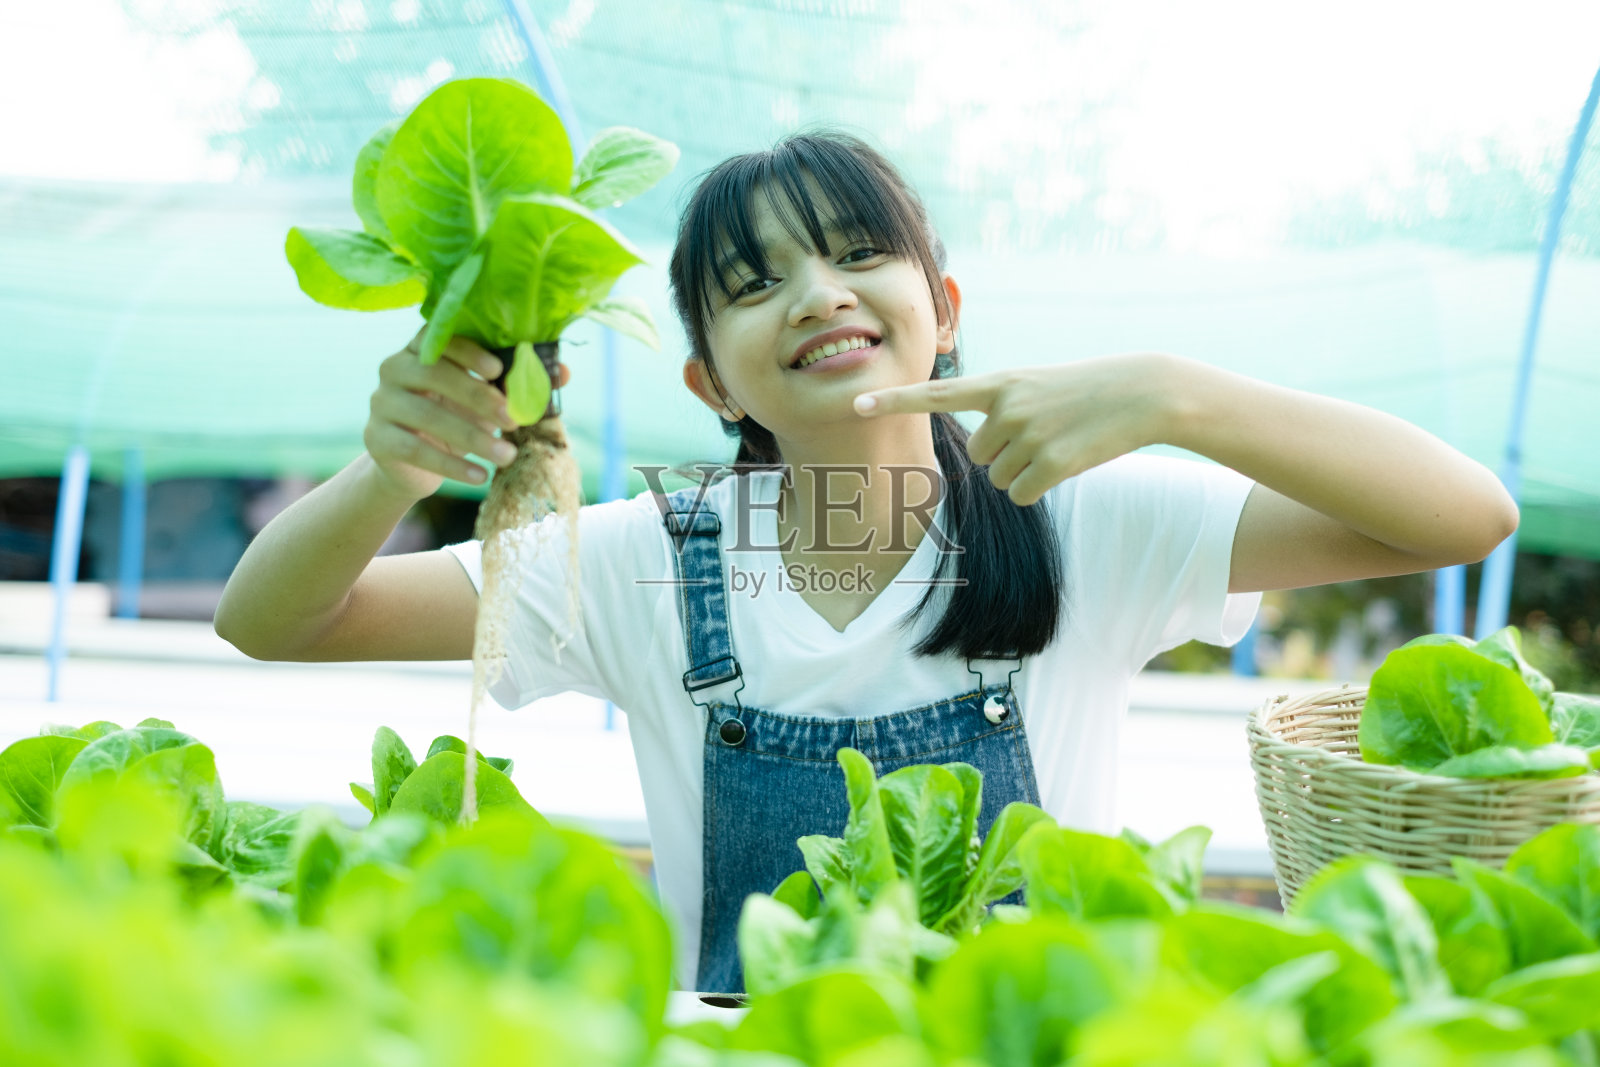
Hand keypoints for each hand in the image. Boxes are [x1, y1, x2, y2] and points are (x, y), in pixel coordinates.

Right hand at [365, 328, 570, 499]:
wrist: (413, 465)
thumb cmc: (455, 418)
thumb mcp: (485, 401)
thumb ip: (518, 383)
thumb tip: (564, 372)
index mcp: (421, 348)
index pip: (442, 338)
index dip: (469, 352)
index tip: (498, 369)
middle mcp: (394, 367)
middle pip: (434, 375)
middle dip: (479, 398)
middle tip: (514, 420)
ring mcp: (381, 403)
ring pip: (428, 416)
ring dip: (472, 438)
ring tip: (507, 455)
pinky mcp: (377, 438)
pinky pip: (415, 450)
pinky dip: (450, 465)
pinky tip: (478, 475)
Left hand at [852, 353, 1177, 505]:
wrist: (1142, 392)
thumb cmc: (1085, 390)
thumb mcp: (1036, 384)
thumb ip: (1000, 406)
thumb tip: (981, 454)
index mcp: (1000, 382)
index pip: (936, 395)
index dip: (894, 401)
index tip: (855, 406)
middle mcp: (1007, 407)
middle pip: (980, 454)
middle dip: (1007, 452)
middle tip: (1045, 430)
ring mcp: (1029, 435)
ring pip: (1000, 476)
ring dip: (1027, 469)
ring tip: (1060, 441)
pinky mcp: (1051, 463)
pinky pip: (1021, 494)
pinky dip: (1040, 487)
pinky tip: (1066, 462)